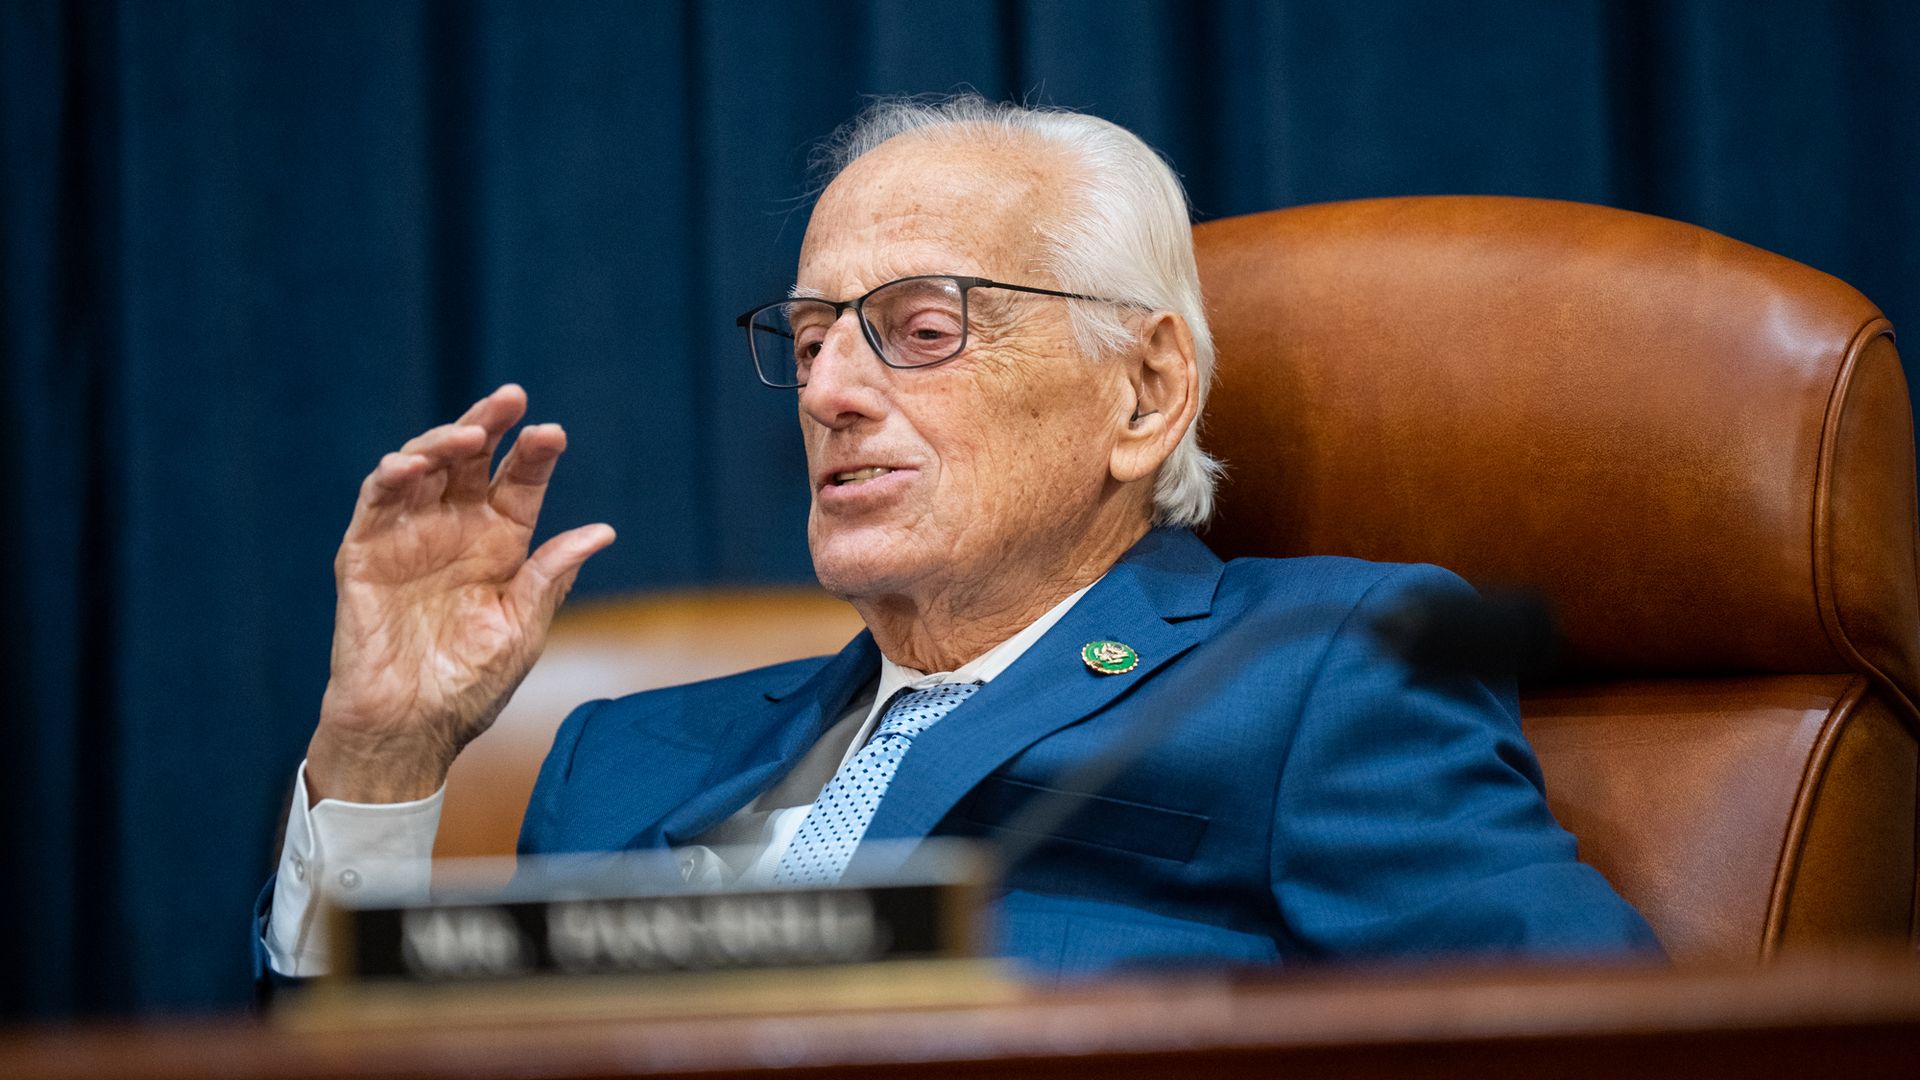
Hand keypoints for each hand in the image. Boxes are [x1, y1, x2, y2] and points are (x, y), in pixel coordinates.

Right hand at [305, 385, 615, 803]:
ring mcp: (408, 538)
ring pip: (422, 469)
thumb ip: (551, 576)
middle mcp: (454, 532)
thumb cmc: (469, 686)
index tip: (552, 434)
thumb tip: (602, 531)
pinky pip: (375, 503)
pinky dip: (390, 478)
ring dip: (441, 442)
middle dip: (488, 424)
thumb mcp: (522, 628)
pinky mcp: (365, 554)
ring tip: (466, 434)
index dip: (534, 457)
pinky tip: (411, 466)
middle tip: (510, 399)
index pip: (519, 485)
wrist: (411, 729)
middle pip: (470, 461)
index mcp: (499, 546)